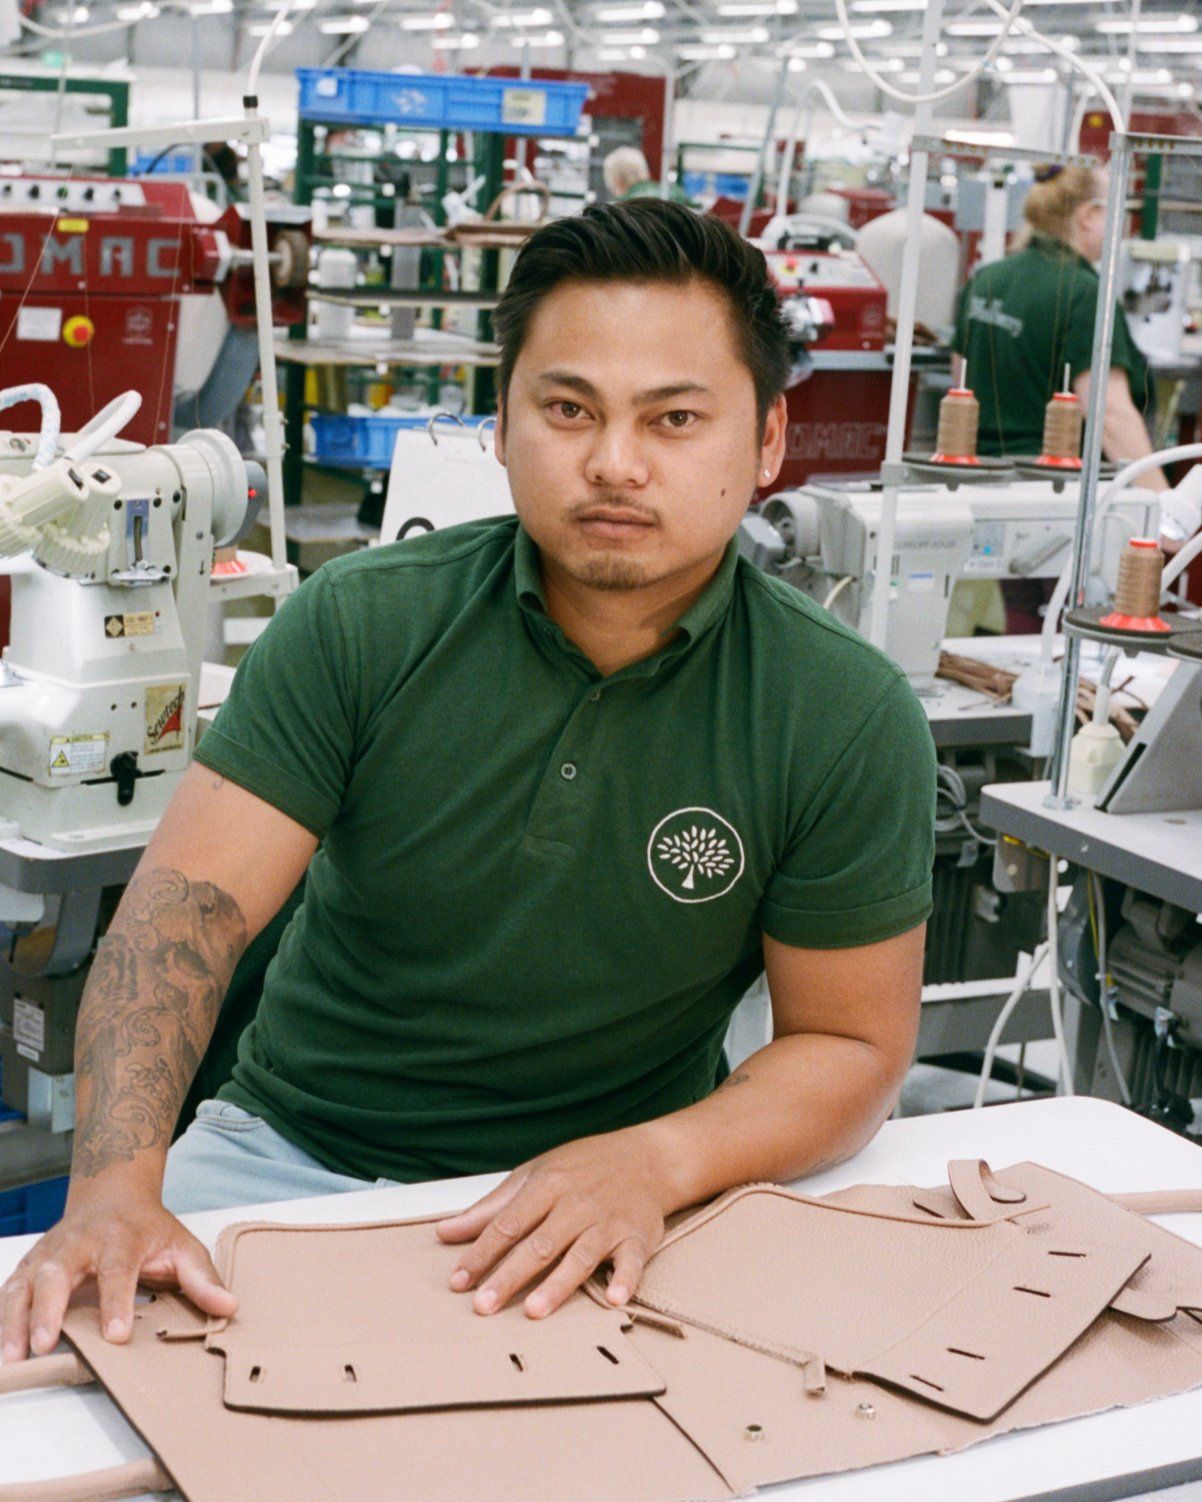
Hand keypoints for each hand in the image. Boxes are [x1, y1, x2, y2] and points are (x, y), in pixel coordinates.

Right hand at [0, 1188, 235, 1361]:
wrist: (112, 1195)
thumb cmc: (148, 1228)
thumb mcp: (182, 1245)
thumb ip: (202, 1278)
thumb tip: (228, 1306)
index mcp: (120, 1237)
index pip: (117, 1270)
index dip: (116, 1302)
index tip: (117, 1334)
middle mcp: (79, 1243)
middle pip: (57, 1271)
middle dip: (49, 1308)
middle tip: (46, 1343)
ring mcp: (49, 1253)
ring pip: (24, 1282)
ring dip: (15, 1319)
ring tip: (14, 1356)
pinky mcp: (30, 1266)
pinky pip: (10, 1291)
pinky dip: (2, 1318)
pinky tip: (3, 1349)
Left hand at [436, 1125, 675, 1319]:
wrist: (646, 1157)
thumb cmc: (582, 1168)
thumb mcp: (534, 1176)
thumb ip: (491, 1208)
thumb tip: (444, 1232)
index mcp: (547, 1186)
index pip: (508, 1224)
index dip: (481, 1253)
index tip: (458, 1281)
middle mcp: (576, 1204)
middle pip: (539, 1244)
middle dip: (510, 1276)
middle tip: (484, 1306)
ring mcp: (607, 1221)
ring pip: (579, 1255)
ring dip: (558, 1284)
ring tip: (534, 1311)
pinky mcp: (636, 1236)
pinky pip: (631, 1260)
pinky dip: (625, 1279)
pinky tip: (614, 1298)